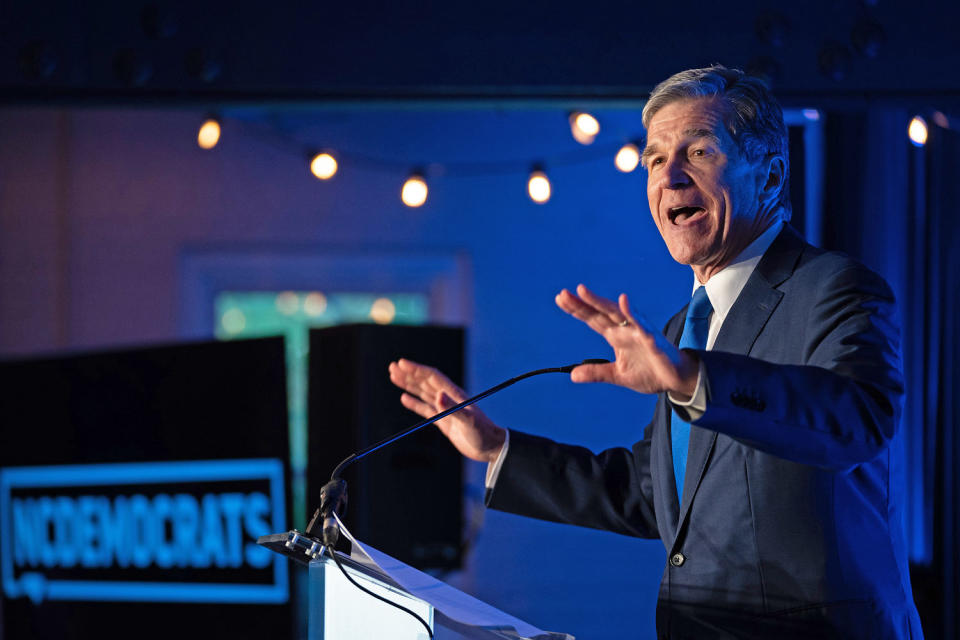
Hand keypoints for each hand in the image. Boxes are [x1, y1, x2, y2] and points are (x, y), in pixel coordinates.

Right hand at [388, 358, 505, 462]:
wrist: (490, 448)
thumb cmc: (483, 433)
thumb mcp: (469, 421)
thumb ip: (453, 409)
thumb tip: (438, 395)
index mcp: (454, 394)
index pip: (432, 377)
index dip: (416, 369)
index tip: (402, 363)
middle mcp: (448, 399)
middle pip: (425, 382)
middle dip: (409, 374)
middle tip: (392, 367)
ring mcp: (445, 409)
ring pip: (423, 393)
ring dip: (409, 384)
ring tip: (394, 376)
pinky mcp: (443, 421)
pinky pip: (425, 409)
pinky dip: (414, 403)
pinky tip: (404, 398)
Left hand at [555, 284, 698, 397]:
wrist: (676, 380)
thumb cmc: (649, 372)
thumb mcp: (617, 375)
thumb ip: (596, 372)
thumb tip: (572, 375)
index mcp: (615, 336)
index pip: (592, 319)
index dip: (577, 309)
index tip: (560, 298)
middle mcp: (624, 329)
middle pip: (599, 313)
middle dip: (582, 303)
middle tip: (563, 293)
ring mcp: (638, 332)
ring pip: (616, 313)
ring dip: (599, 302)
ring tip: (583, 291)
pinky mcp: (652, 339)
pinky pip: (641, 324)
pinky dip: (631, 313)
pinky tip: (623, 302)